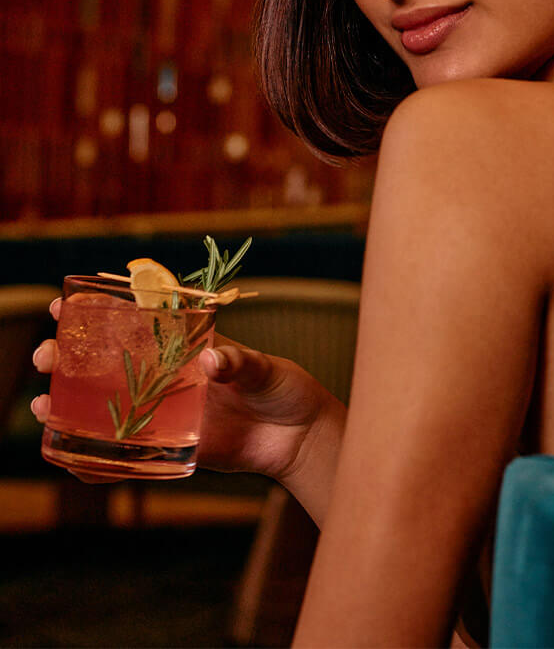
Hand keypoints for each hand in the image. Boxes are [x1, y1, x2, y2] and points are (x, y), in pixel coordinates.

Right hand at [32, 300, 342, 486]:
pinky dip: (97, 462)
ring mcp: (165, 414)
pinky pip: (126, 458)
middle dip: (68, 359)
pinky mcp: (171, 450)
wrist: (299, 436)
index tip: (62, 305)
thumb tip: (211, 362)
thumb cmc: (283, 388)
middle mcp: (166, 377)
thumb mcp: (264, 369)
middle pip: (106, 366)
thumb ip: (239, 363)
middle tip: (44, 356)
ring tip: (40, 407)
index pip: (133, 323)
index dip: (95, 314)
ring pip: (105, 410)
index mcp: (185, 345)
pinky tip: (67, 461)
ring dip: (68, 408)